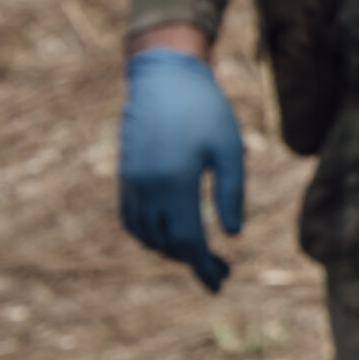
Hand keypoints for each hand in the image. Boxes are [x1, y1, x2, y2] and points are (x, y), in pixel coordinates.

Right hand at [118, 46, 245, 291]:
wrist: (164, 77)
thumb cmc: (206, 110)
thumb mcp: (230, 148)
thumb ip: (232, 192)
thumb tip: (233, 235)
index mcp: (175, 183)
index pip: (188, 239)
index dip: (204, 265)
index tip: (221, 282)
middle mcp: (147, 187)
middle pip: (166, 242)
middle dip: (192, 261)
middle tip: (221, 270)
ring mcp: (131, 182)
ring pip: (146, 234)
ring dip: (170, 249)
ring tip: (199, 254)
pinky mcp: (125, 175)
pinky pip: (131, 218)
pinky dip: (149, 234)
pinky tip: (171, 234)